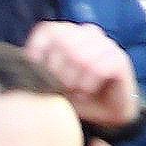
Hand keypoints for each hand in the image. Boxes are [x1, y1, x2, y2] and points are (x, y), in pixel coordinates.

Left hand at [20, 17, 142, 128]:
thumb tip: (25, 65)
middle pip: (64, 43)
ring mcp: (106, 44)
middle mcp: (87, 32)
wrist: (104, 114)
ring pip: (81, 56)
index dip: (40, 54)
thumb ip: (36, 69)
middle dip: (58, 72)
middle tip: (63, 87)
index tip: (41, 74)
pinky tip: (89, 91)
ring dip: (75, 81)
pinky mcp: (120, 58)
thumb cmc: (73, 96)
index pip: (48, 31)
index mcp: (68, 33)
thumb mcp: (48, 82)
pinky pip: (98, 68)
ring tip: (76, 91)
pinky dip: (89, 85)